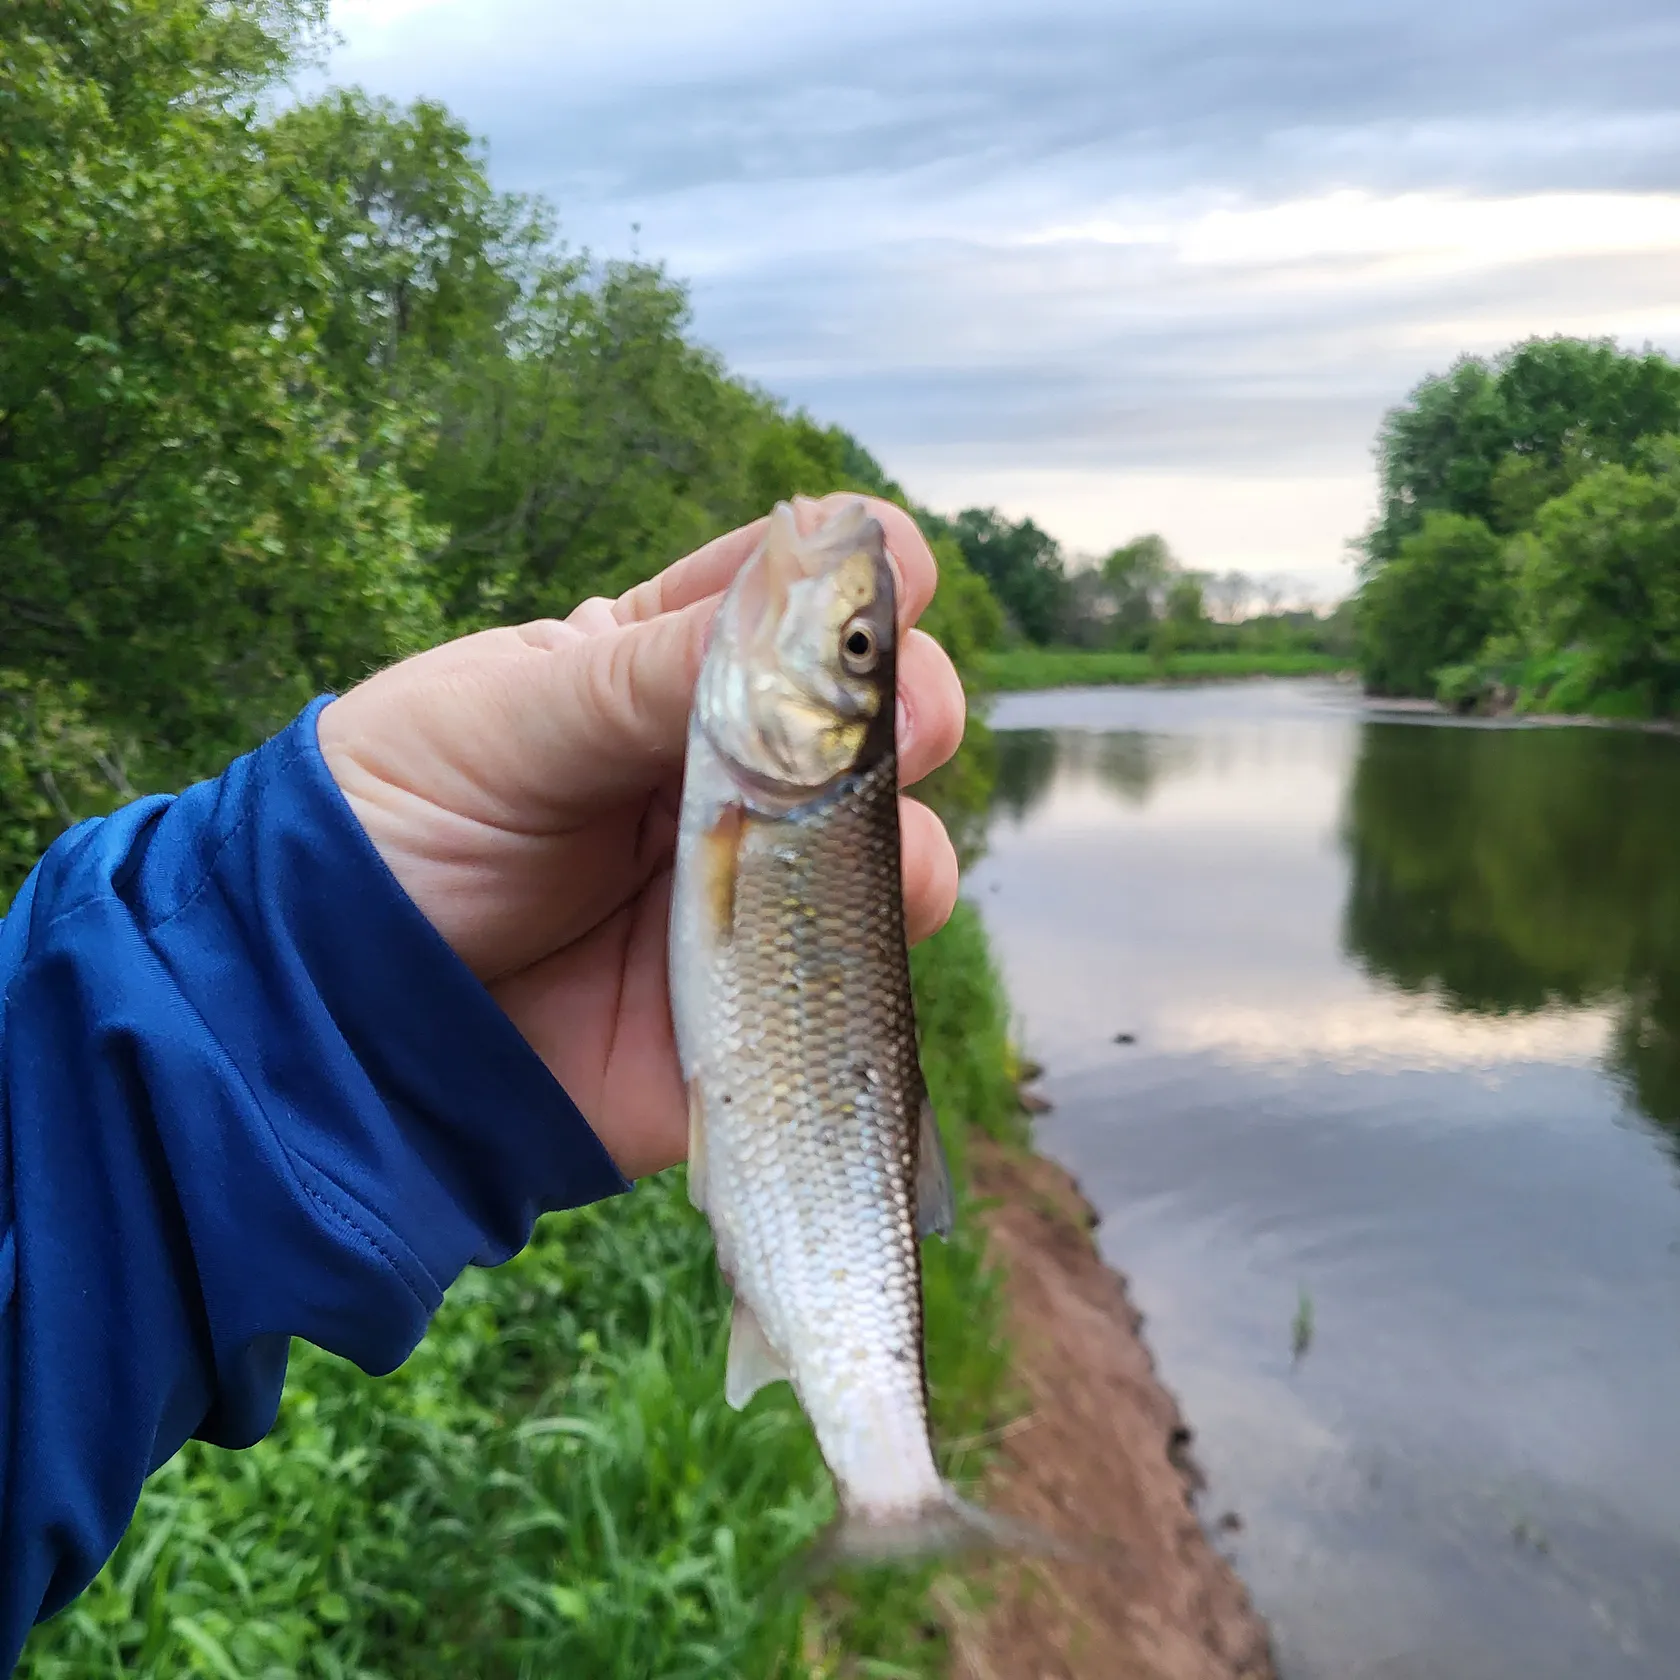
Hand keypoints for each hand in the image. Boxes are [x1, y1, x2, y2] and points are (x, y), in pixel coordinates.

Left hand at [316, 495, 965, 1179]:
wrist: (337, 1003)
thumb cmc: (399, 821)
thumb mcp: (507, 722)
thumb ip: (650, 673)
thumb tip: (804, 609)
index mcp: (673, 666)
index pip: (802, 591)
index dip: (860, 576)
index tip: (876, 584)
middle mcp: (741, 767)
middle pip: (889, 711)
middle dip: (912, 702)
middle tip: (885, 727)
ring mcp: (761, 883)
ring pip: (898, 843)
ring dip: (899, 837)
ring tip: (817, 853)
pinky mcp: (762, 998)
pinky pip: (861, 977)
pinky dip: (869, 956)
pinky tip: (808, 948)